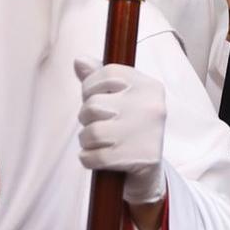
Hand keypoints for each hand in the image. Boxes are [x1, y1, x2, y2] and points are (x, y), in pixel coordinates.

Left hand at [74, 60, 167, 219]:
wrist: (148, 168)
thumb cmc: (129, 125)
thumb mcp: (121, 97)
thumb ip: (99, 77)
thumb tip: (78, 60)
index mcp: (150, 86)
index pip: (107, 73)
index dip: (91, 86)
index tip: (94, 97)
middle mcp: (151, 107)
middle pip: (94, 105)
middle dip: (86, 117)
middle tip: (98, 124)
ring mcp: (144, 133)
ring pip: (91, 132)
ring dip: (86, 140)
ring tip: (97, 142)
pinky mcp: (137, 158)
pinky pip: (92, 156)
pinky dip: (88, 159)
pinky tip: (98, 157)